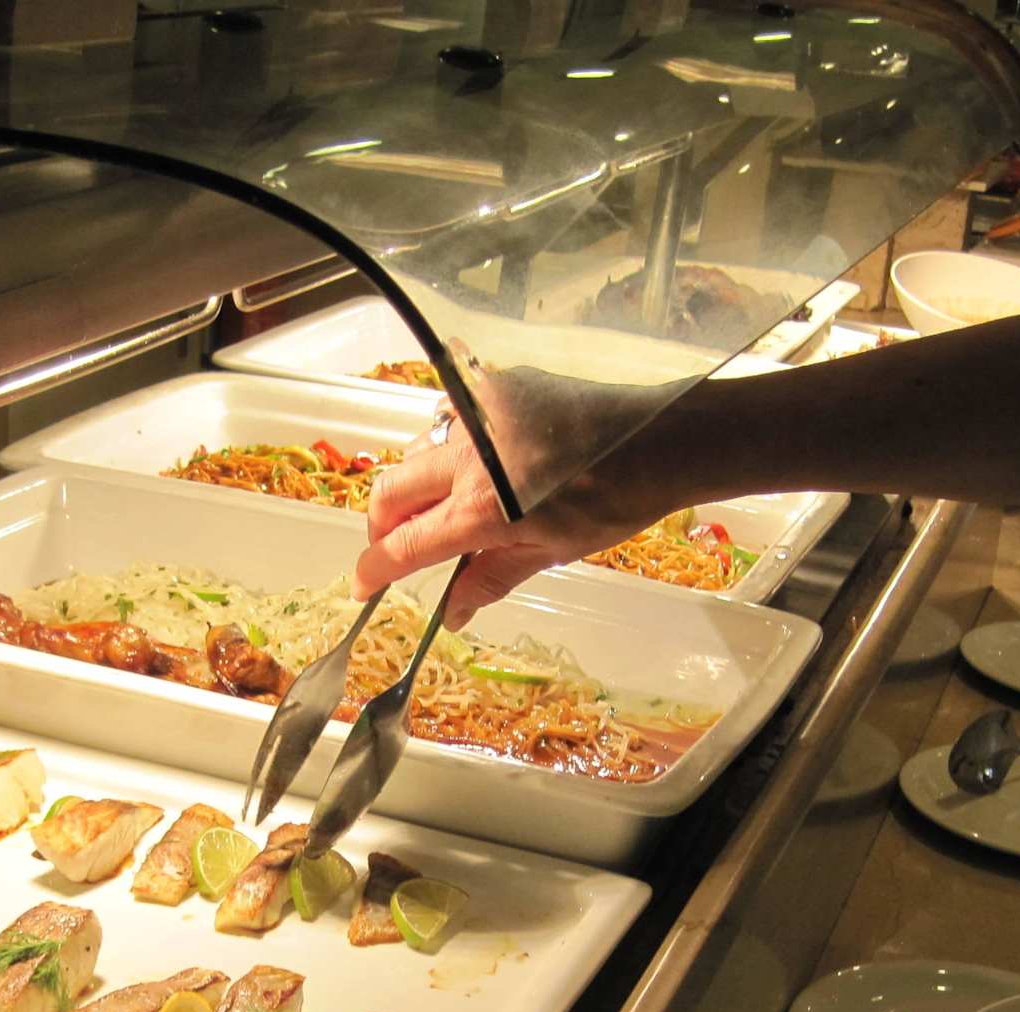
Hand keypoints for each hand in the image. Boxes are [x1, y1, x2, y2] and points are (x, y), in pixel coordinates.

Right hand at [357, 422, 674, 627]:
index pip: (404, 546)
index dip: (375, 570)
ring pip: (417, 453)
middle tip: (398, 545)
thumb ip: (490, 579)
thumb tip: (452, 615)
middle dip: (383, 525)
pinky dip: (452, 450)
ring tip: (452, 504)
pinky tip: (485, 462)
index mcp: (483, 509)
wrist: (655, 438)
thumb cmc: (612, 501)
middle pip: (389, 492)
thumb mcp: (551, 551)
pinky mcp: (490, 387)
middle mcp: (468, 459)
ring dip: (419, 486)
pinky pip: (450, 422)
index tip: (363, 585)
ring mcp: (476, 417)